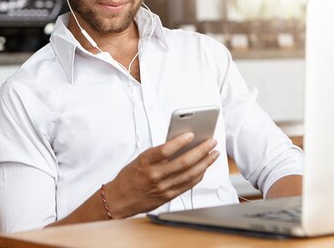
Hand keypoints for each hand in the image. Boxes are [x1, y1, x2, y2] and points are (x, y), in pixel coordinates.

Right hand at [104, 133, 218, 217]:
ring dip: (205, 163)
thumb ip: (160, 153)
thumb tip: (182, 143)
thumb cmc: (130, 176)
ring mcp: (163, 187)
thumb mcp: (141, 159)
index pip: (165, 150)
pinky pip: (188, 185)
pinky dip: (199, 175)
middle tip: (211, 142)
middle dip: (201, 151)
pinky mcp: (168, 196)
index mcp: (146, 162)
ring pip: (190, 174)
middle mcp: (155, 175)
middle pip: (184, 162)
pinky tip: (204, 168)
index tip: (191, 134)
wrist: (119, 199)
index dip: (180, 141)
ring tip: (213, 154)